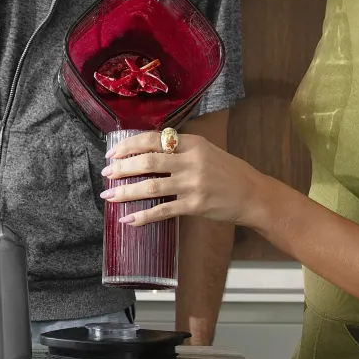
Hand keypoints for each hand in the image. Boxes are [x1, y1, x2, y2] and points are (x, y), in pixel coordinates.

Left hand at [100, 129, 262, 227]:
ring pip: (151, 186)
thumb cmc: (227, 172)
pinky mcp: (195, 205)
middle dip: (122, 168)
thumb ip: (179, 149)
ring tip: (109, 196)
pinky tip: (128, 219)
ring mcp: (193, 184)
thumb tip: (145, 151)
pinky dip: (143, 216)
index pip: (153, 139)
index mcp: (192, 143)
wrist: (253, 194)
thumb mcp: (206, 151)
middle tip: (106, 174)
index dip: (128, 145)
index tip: (112, 153)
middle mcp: (192, 160)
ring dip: (126, 191)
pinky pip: (163, 210)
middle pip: (148, 161)